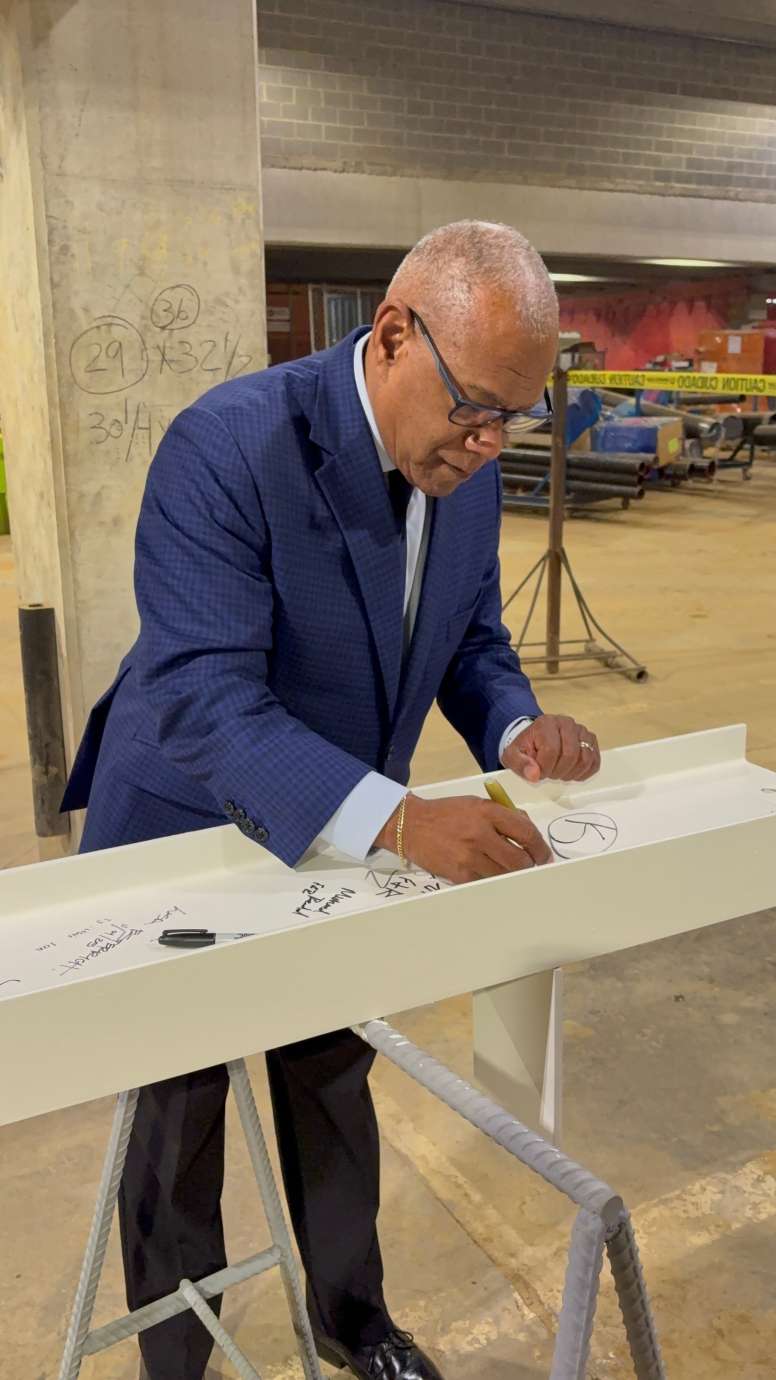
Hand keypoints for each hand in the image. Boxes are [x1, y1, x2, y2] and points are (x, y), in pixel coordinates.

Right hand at [373, 793, 551, 883]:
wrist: (410, 825)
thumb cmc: (446, 813)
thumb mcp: (476, 804)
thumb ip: (503, 815)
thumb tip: (527, 829)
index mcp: (487, 812)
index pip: (525, 832)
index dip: (540, 847)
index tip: (543, 855)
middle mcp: (480, 834)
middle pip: (520, 860)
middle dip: (528, 865)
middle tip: (529, 865)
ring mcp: (470, 857)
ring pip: (505, 874)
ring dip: (511, 874)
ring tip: (507, 868)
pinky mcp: (459, 874)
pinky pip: (487, 882)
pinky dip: (492, 879)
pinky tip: (488, 872)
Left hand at [502, 714, 599, 783]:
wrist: (535, 741)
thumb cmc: (526, 749)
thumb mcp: (513, 756)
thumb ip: (520, 765)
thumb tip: (534, 774)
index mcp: (546, 723)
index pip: (551, 750)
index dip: (545, 767)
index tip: (538, 772)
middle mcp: (566, 723)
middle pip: (571, 754)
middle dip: (559, 771)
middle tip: (549, 773)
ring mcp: (581, 731)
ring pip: (585, 758)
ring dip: (572, 773)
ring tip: (560, 773)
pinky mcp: (591, 741)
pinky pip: (595, 761)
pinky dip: (584, 772)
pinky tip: (572, 773)